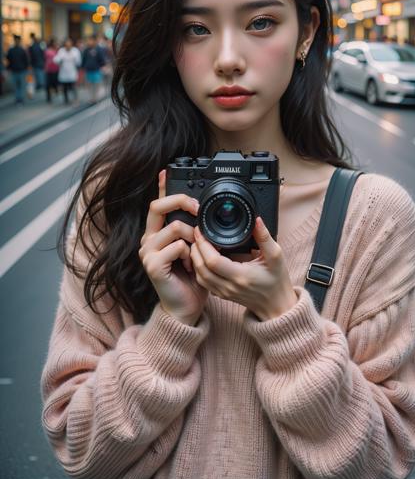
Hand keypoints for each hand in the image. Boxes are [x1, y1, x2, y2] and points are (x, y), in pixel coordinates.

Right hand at [139, 170, 207, 325]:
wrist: (187, 307)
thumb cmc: (193, 277)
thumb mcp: (195, 248)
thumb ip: (194, 229)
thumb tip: (203, 209)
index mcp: (157, 233)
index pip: (157, 203)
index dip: (161, 186)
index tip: (167, 171)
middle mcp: (148, 239)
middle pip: (157, 206)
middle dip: (181, 201)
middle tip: (198, 207)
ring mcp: (147, 252)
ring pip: (175, 227)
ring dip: (193, 237)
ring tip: (196, 253)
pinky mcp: (153, 265)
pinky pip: (177, 247)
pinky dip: (189, 254)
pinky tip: (190, 266)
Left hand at [190, 217, 296, 320]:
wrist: (276, 304)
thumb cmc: (277, 280)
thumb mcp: (276, 256)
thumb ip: (264, 237)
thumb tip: (256, 220)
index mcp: (241, 276)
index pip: (213, 261)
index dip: (203, 245)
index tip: (201, 231)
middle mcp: (230, 286)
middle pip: (202, 268)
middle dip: (195, 249)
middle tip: (196, 234)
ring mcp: (224, 292)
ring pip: (200, 276)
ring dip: (195, 259)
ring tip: (197, 244)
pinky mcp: (221, 295)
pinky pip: (203, 282)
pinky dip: (198, 269)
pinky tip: (202, 258)